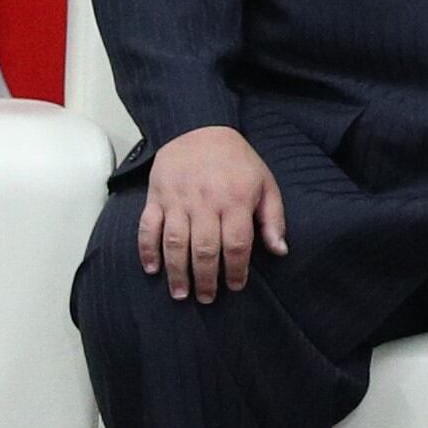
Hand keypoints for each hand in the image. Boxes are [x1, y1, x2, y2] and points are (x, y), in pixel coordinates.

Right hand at [140, 126, 285, 302]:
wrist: (200, 129)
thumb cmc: (238, 161)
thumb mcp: (266, 184)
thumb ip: (273, 219)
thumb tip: (280, 250)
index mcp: (235, 201)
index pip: (236, 244)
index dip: (236, 269)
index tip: (235, 286)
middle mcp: (205, 203)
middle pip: (204, 249)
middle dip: (206, 278)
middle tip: (206, 299)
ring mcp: (177, 200)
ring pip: (175, 242)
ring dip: (176, 271)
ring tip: (180, 293)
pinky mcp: (156, 197)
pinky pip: (148, 227)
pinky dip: (147, 249)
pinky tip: (152, 269)